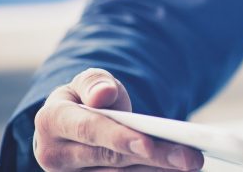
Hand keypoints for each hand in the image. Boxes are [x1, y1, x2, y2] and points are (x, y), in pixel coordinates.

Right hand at [32, 68, 203, 170]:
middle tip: (190, 158)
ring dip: (157, 170)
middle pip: (111, 159)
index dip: (119, 138)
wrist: (74, 123)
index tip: (149, 144)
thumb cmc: (86, 98)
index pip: (89, 131)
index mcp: (51, 120)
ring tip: (190, 163)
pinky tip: (175, 170)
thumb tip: (103, 94)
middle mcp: (54, 154)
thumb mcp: (88, 81)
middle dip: (154, 157)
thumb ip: (95, 83)